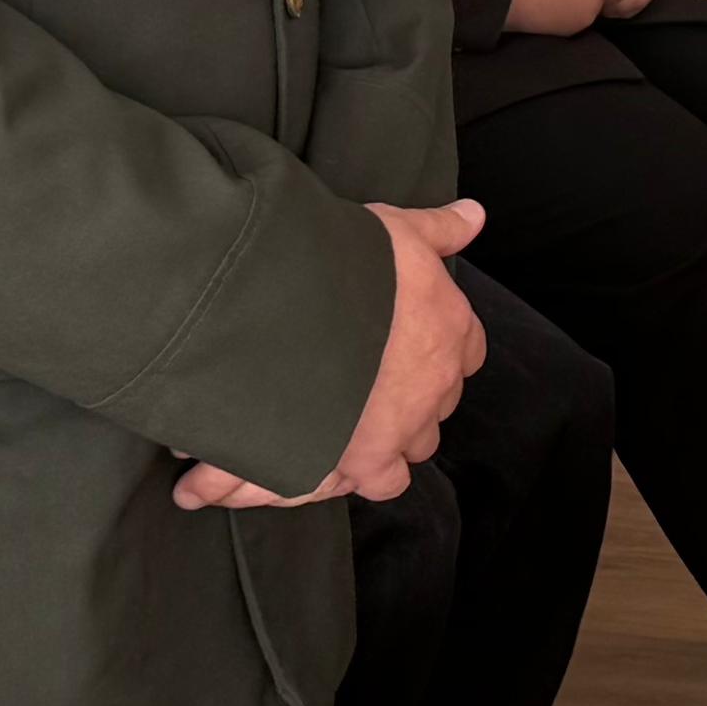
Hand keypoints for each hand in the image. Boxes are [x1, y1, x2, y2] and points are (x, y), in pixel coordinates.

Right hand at [169, 198, 488, 511]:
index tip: (402, 353)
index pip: (460, 359)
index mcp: (449, 338)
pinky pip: (317, 491)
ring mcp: (385, 438)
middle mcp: (426, 397)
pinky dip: (277, 485)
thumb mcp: (403, 231)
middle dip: (394, 421)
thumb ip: (440, 228)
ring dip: (346, 462)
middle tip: (351, 402)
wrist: (306, 296)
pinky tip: (231, 476)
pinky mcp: (338, 466)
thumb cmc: (358, 261)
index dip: (433, 362)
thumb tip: (474, 214)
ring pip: (382, 473)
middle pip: (423, 429)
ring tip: (295, 443)